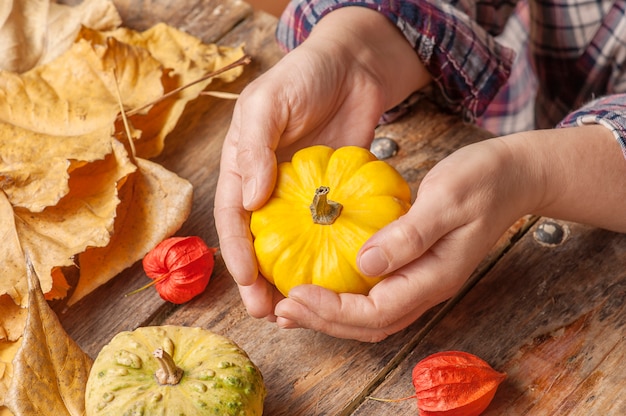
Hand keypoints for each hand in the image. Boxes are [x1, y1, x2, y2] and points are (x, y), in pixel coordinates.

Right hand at [214, 7, 427, 319]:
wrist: (354, 68)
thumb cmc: (302, 77)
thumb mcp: (266, 104)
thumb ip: (254, 148)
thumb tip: (251, 200)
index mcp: (243, 167)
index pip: (233, 218)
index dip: (237, 253)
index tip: (249, 282)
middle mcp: (267, 187)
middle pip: (257, 242)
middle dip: (258, 281)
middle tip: (267, 313)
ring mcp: (300, 196)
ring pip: (290, 246)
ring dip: (288, 280)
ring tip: (295, 311)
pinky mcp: (331, 197)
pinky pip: (325, 233)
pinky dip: (324, 258)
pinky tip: (332, 281)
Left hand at [273, 125, 625, 340]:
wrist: (510, 177)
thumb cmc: (482, 181)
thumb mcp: (447, 199)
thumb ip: (409, 234)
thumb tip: (365, 263)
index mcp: (434, 277)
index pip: (377, 311)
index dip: (333, 310)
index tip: (295, 294)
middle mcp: (425, 288)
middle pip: (368, 324)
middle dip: (322, 321)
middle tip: (281, 309)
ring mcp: (419, 281)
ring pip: (368, 316)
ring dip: (328, 316)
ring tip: (289, 307)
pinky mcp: (411, 269)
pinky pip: (371, 296)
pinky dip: (340, 298)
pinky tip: (317, 286)